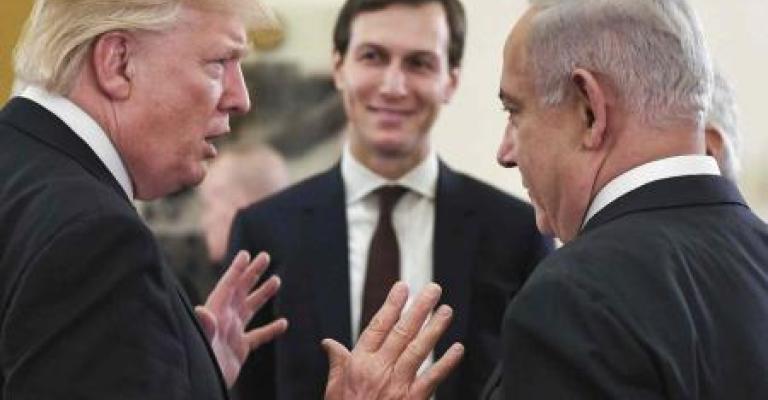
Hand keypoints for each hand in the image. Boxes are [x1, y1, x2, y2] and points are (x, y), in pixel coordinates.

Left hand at [195, 251, 287, 386]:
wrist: (203, 386)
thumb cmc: (201, 363)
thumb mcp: (203, 344)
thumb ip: (204, 328)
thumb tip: (202, 310)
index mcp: (216, 314)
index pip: (227, 286)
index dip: (236, 270)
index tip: (246, 254)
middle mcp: (225, 320)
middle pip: (241, 291)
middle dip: (253, 274)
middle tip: (265, 257)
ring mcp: (233, 334)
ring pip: (251, 309)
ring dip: (263, 294)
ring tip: (277, 280)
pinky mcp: (240, 349)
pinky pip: (258, 336)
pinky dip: (270, 329)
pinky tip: (283, 323)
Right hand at [323, 282, 463, 399]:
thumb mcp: (332, 389)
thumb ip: (337, 363)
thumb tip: (329, 343)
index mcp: (359, 363)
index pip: (378, 326)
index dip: (391, 305)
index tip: (403, 287)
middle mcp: (379, 369)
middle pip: (402, 332)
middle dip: (419, 309)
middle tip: (433, 289)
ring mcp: (397, 385)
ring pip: (419, 350)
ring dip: (434, 329)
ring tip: (446, 311)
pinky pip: (432, 379)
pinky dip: (446, 363)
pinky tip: (457, 349)